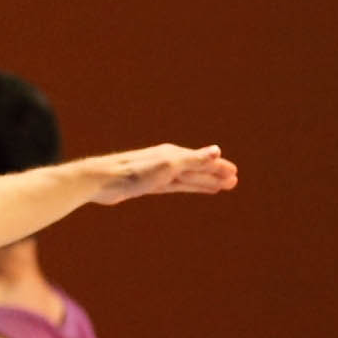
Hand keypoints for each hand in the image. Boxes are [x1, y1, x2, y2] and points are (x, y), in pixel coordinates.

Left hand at [93, 144, 235, 202]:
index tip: (235, 174)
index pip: (203, 161)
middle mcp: (167, 161)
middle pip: (197, 170)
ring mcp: (156, 173)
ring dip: (202, 182)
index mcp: (174, 154)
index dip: (219, 168)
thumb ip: (194, 160)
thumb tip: (217, 150)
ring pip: (186, 179)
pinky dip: (184, 187)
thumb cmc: (135, 172)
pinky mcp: (145, 184)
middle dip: (214, 175)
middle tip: (233, 182)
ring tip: (217, 187)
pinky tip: (188, 187)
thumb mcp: (169, 165)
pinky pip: (172, 186)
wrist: (102, 181)